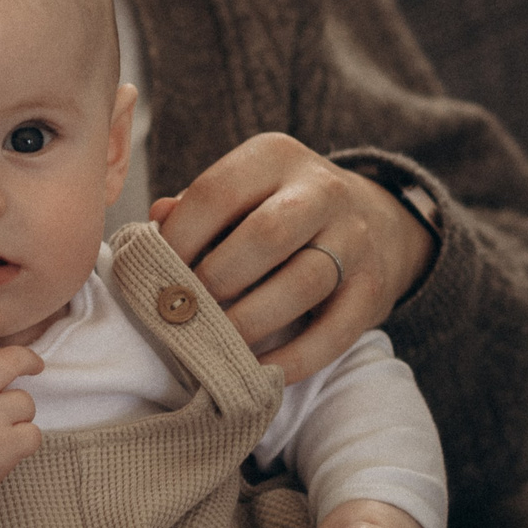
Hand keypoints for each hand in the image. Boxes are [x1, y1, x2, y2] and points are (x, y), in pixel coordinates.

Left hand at [149, 133, 434, 380]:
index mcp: (274, 157)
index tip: (154, 275)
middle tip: (184, 312)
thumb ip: (192, 209)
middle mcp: (322, 190)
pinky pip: (334, 332)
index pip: (217, 193)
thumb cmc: (275, 212)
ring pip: (303, 283)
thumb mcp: (238, 193)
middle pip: (265, 235)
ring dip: (250, 322)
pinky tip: (258, 371)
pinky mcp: (375, 288)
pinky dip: (293, 359)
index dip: (178, 240)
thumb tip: (153, 228)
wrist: (372, 222)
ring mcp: (355, 239)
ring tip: (213, 345)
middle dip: (215, 280)